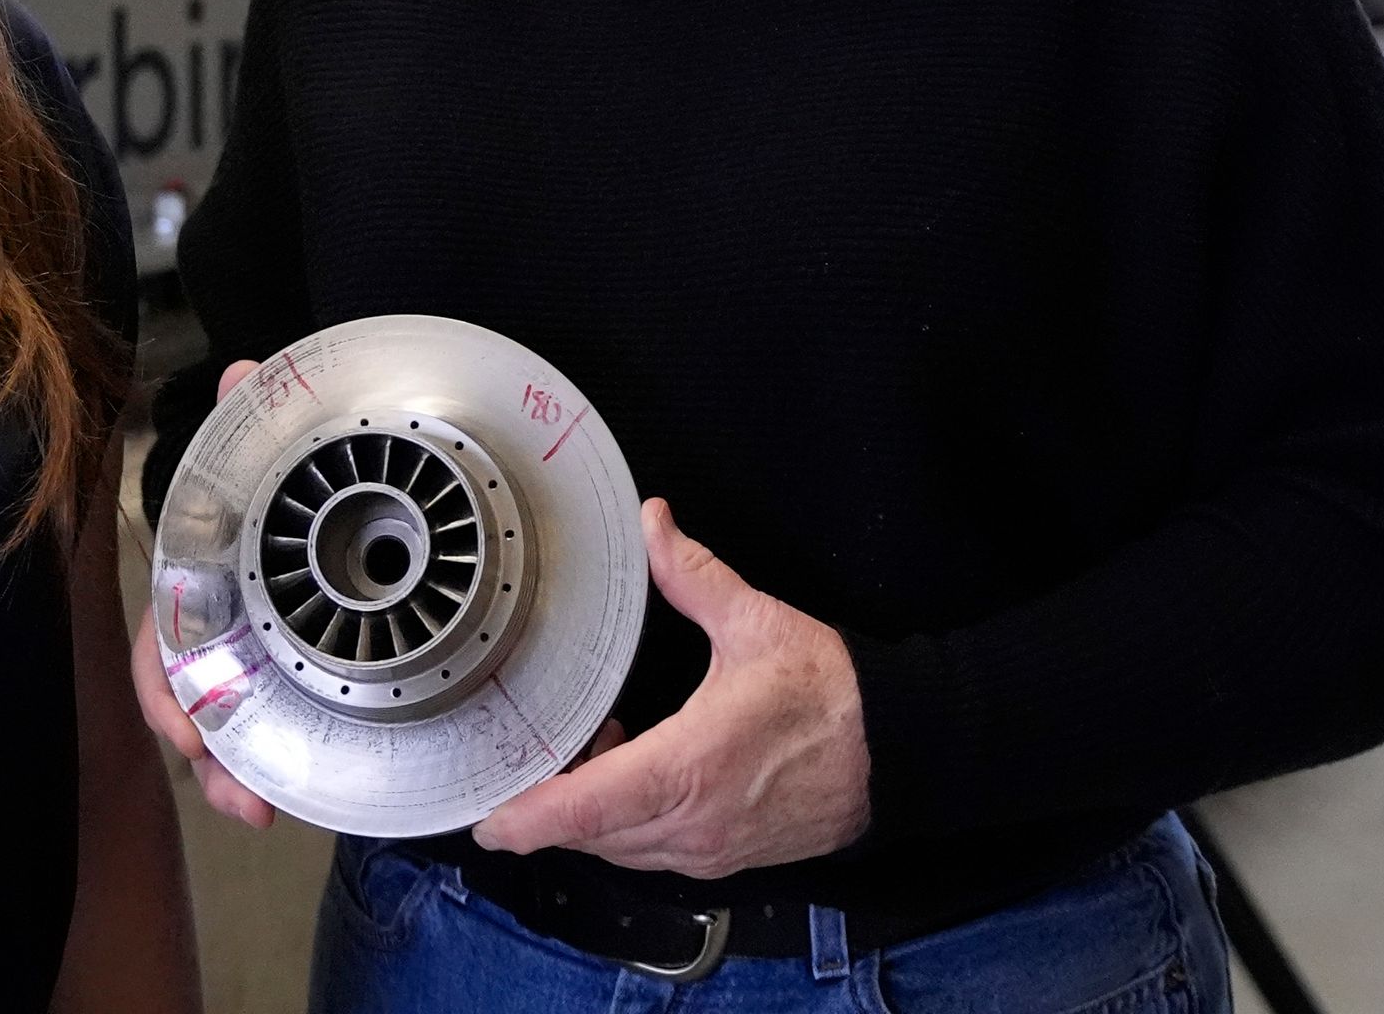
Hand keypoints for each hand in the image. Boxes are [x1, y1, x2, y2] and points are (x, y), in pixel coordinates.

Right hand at [133, 359, 275, 827]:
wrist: (311, 506)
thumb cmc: (264, 492)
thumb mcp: (256, 457)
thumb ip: (244, 420)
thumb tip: (242, 370)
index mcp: (191, 587)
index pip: (159, 647)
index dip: (167, 690)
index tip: (188, 729)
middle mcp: (203, 634)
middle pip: (187, 710)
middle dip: (207, 757)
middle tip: (242, 795)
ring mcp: (235, 665)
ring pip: (217, 735)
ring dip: (232, 778)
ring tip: (261, 809)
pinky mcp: (272, 687)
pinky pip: (253, 739)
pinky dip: (259, 772)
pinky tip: (280, 800)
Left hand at [470, 499, 870, 879]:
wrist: (897, 751)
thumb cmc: (830, 693)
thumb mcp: (755, 623)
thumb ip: (692, 575)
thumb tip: (654, 524)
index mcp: (686, 768)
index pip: (583, 811)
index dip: (526, 819)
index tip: (486, 819)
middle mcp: (692, 823)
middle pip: (590, 835)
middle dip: (551, 804)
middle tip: (532, 754)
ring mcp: (710, 850)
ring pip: (621, 848)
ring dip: (592, 812)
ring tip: (592, 748)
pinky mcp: (728, 858)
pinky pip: (655, 852)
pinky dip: (630, 822)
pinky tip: (634, 768)